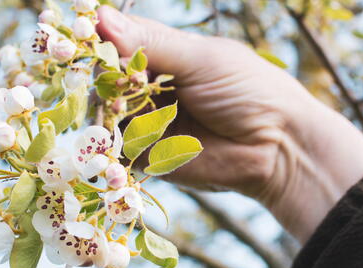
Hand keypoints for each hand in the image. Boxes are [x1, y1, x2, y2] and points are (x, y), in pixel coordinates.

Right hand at [96, 6, 362, 242]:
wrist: (277, 148)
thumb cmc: (249, 91)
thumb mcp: (202, 60)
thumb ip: (151, 44)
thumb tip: (100, 16)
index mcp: (167, 54)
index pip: (121, 39)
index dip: (102, 39)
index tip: (85, 38)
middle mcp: (153, 85)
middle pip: (109, 77)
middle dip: (104, 78)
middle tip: (111, 81)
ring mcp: (149, 120)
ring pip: (108, 111)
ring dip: (106, 109)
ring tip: (117, 108)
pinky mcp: (149, 155)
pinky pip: (118, 148)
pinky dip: (111, 142)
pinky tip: (113, 135)